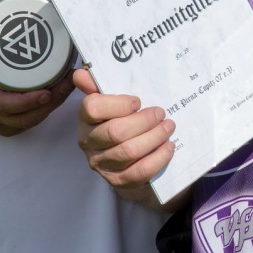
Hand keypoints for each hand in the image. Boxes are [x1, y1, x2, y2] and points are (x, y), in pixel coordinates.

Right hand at [0, 0, 73, 135]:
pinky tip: (63, 90)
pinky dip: (49, 107)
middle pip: (26, 117)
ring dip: (55, 104)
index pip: (4, 106)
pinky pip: (33, 119)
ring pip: (33, 120)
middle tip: (70, 80)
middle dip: (51, 102)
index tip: (47, 92)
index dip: (27, 102)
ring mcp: (2, 123)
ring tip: (71, 82)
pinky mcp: (11, 124)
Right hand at [73, 67, 176, 210]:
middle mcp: (89, 142)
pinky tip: (169, 146)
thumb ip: (98, 86)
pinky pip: (140, 171)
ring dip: (154, 137)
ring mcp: (102, 163)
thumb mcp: (112, 102)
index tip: (137, 101)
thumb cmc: (121, 122)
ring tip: (169, 127)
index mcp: (86, 119)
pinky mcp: (118, 180)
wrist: (127, 160)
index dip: (118, 103)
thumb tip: (83, 71)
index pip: (92, 108)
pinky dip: (158, 157)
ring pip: (129, 151)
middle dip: (144, 121)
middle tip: (161, 113)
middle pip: (116, 132)